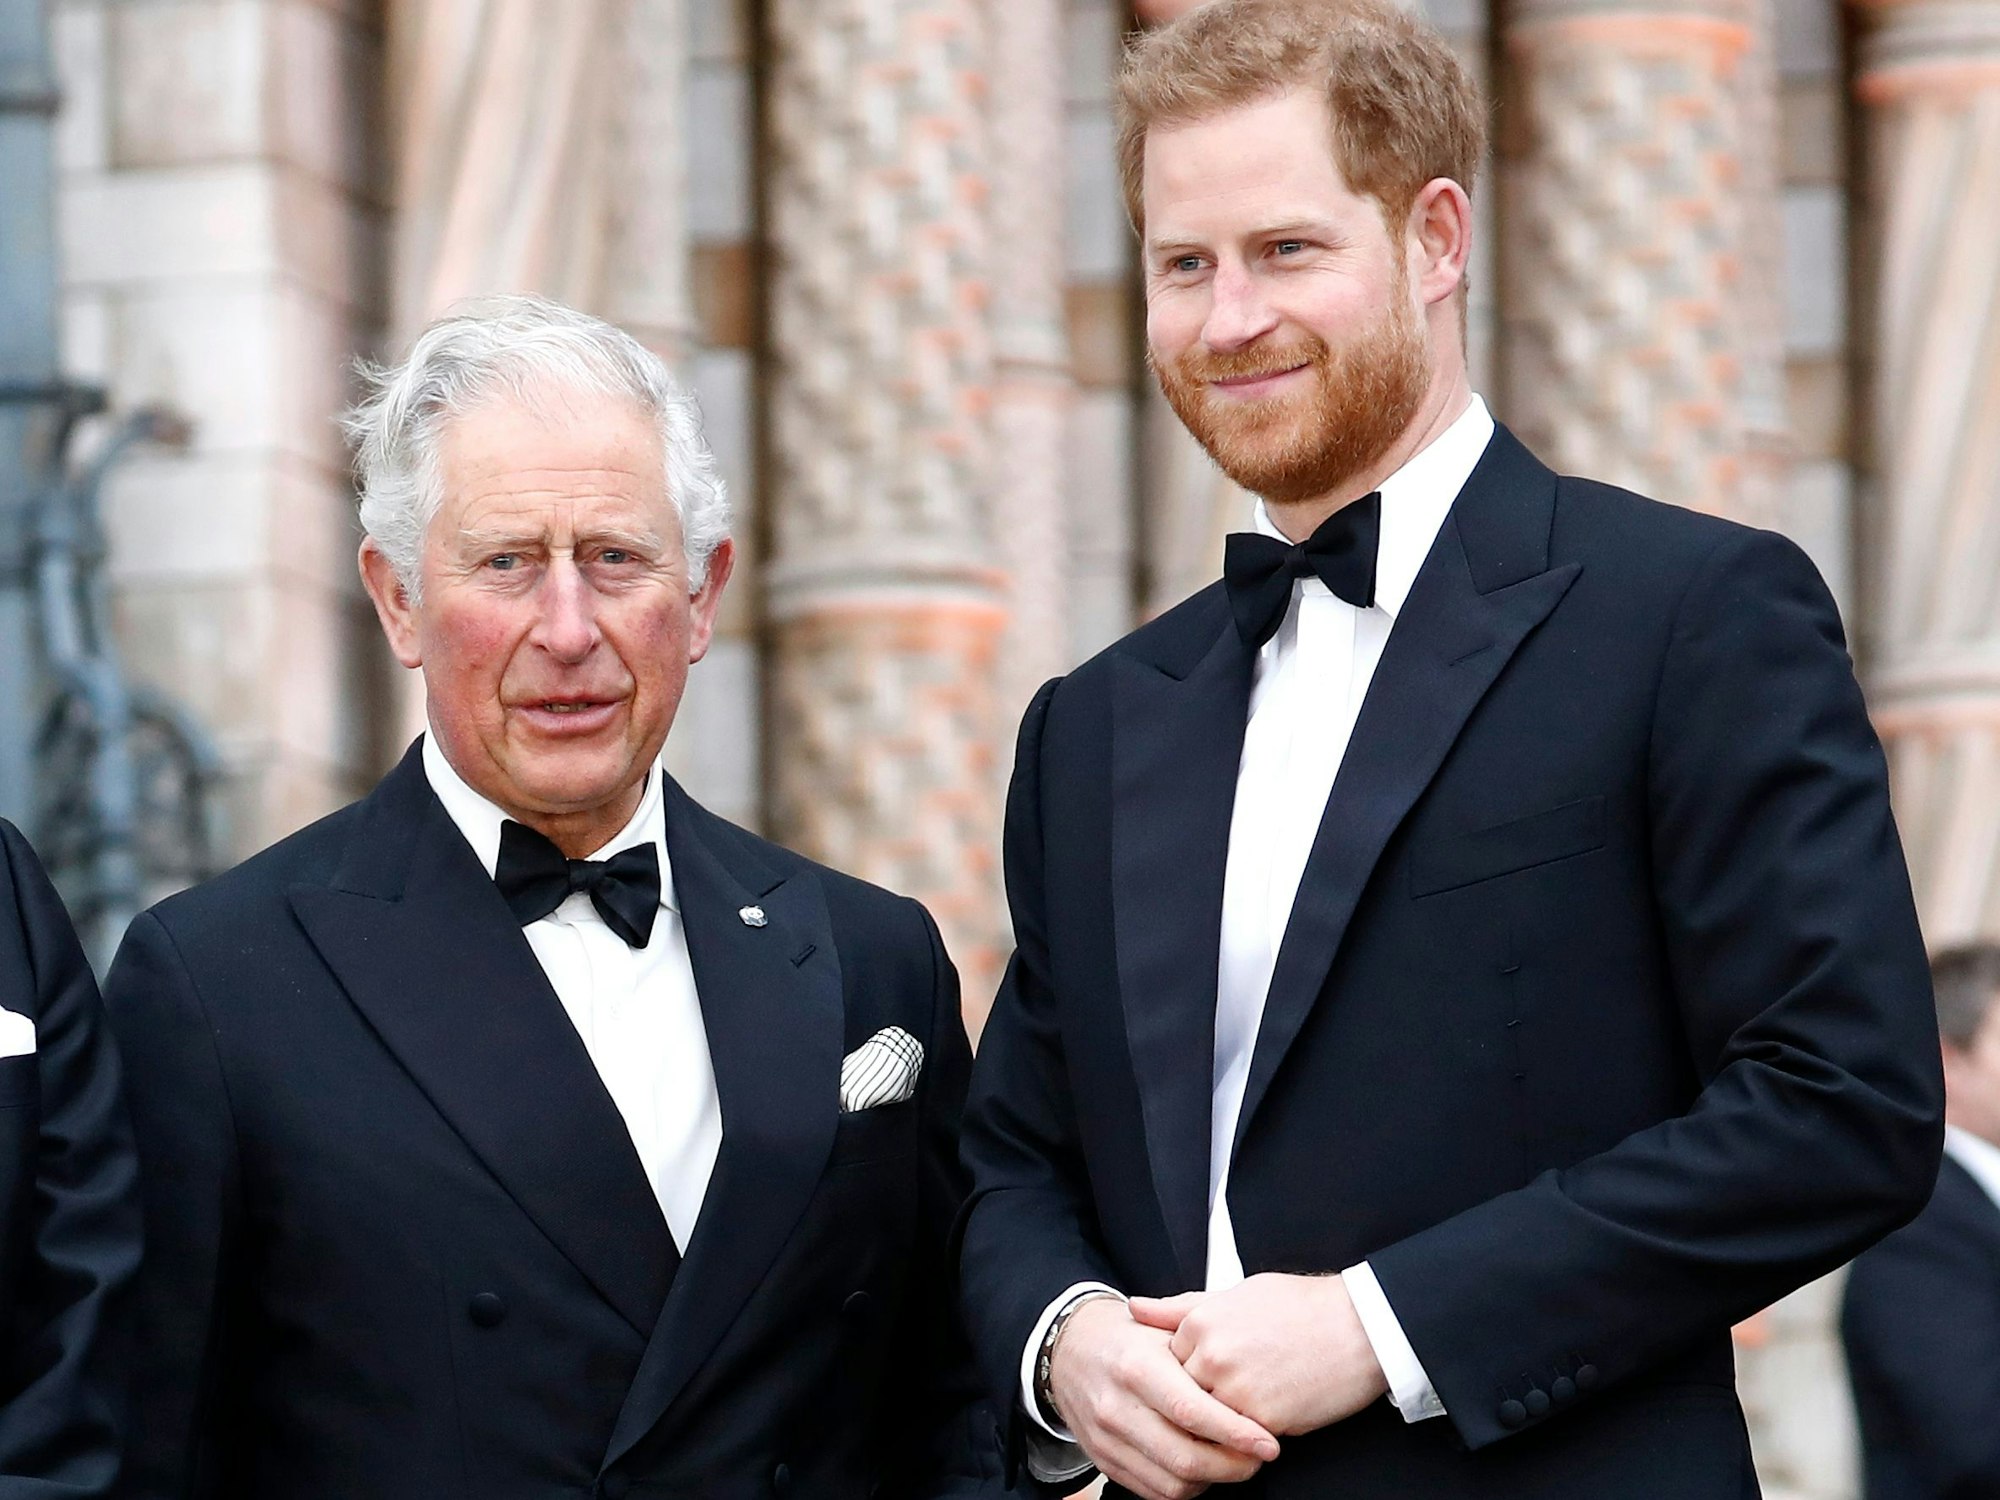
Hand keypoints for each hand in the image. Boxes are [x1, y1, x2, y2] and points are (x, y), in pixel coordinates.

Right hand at [1047, 1295, 1280, 1499]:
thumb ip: (1204, 1349)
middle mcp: (1117, 1407)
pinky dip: (1186, 1486)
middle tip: (1259, 1456)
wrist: (1071, 1350)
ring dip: (1213, 1480)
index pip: (1191, 1412)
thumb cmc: (1127, 1337)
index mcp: (1136, 1367)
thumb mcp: (1163, 1327)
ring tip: (1234, 1461)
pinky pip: (1154, 1491)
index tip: (1268, 1443)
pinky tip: (1202, 1466)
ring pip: (1173, 1482)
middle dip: (1233, 1465)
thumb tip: (1251, 1382)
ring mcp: (1107, 1439)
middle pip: (1185, 1457)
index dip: (1235, 1433)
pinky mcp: (1104, 1461)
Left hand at [1130, 1273, 1388, 1436]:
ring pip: (1205, 1422)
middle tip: (1233, 1391)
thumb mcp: (1238, 1292)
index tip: (1214, 1369)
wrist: (1360, 1327)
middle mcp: (1210, 1356)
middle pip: (1182, 1395)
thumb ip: (1181, 1307)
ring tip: (1251, 1404)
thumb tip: (1134, 1308)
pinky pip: (1237, 1441)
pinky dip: (1245, 1437)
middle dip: (1199, 1399)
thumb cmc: (1302, 1306)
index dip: (1190, 1371)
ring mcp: (1234, 1391)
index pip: (1168, 1363)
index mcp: (1200, 1322)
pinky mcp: (1261, 1421)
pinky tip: (1267, 1420)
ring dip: (1219, 1421)